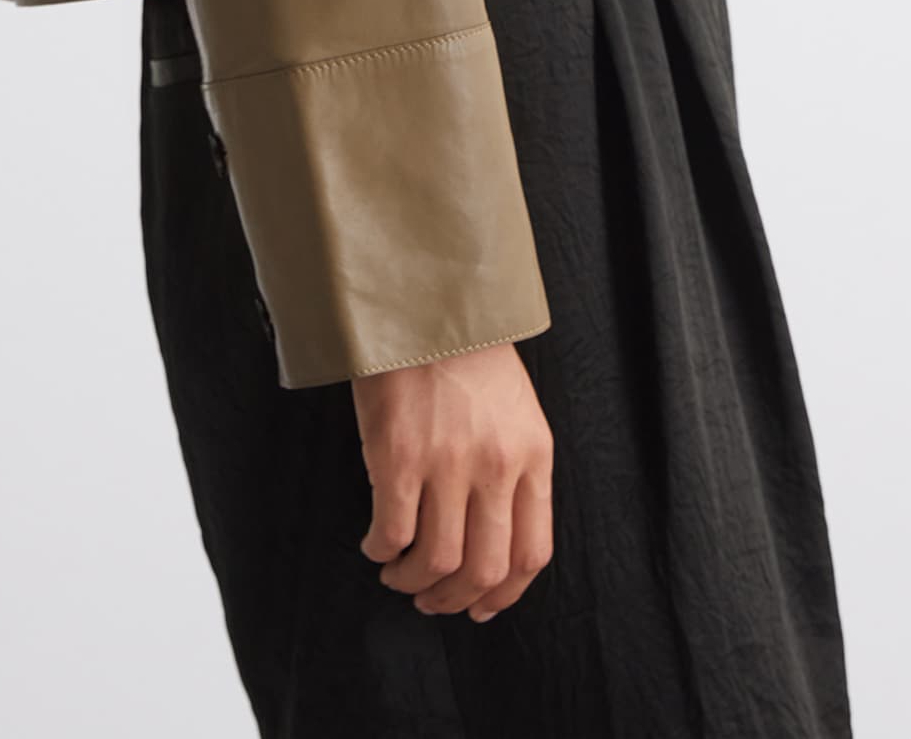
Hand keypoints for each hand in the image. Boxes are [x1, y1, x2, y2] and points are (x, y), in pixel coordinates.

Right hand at [351, 341, 554, 621]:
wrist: (425, 303)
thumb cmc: (467, 355)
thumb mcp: (515, 411)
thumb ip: (514, 470)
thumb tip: (492, 540)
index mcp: (533, 454)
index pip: (532, 553)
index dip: (504, 595)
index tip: (480, 606)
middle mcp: (496, 464)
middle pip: (485, 569)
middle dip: (454, 598)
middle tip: (431, 598)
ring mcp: (448, 461)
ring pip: (437, 562)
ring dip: (413, 581)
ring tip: (398, 572)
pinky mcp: (399, 455)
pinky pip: (392, 533)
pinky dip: (382, 551)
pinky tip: (376, 542)